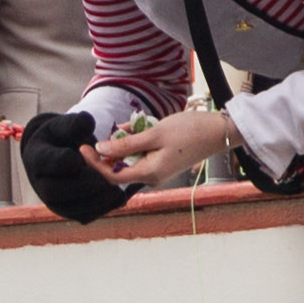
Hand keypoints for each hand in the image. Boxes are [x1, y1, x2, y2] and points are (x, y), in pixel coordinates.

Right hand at [15, 110, 131, 226]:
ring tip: (116, 190)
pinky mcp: (69, 211)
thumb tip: (87, 123)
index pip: (49, 162)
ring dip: (95, 200)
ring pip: (71, 207)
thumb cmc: (64, 137)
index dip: (66, 160)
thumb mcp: (67, 125)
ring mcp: (53, 200)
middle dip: (83, 185)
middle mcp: (40, 183)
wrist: (61, 153)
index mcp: (38, 158)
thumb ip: (76, 123)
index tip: (84, 155)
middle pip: (57, 190)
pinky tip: (117, 198)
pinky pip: (83, 215)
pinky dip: (101, 209)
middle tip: (105, 178)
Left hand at [93, 108, 232, 192]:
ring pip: (130, 160)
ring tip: (126, 126)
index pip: (112, 175)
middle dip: (110, 150)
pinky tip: (137, 128)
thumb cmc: (190, 131)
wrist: (220, 131)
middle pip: (120, 168)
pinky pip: (142, 155)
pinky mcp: (163, 162)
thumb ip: (127, 143)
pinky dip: (135, 142)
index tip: (83, 147)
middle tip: (109, 129)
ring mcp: (158, 170)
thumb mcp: (155, 133)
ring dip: (124, 144)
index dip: (95, 163)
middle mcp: (152, 177)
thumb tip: (101, 149)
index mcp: (149, 173)